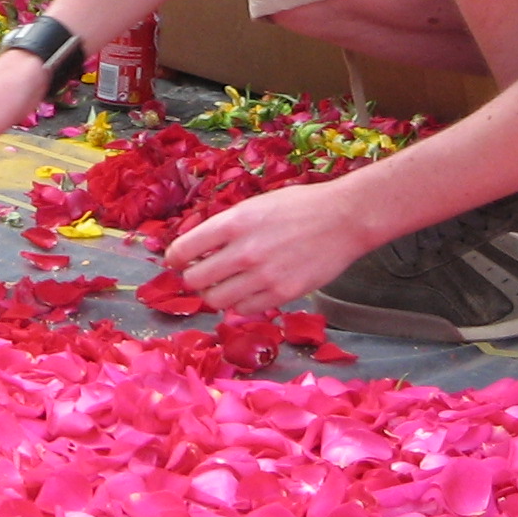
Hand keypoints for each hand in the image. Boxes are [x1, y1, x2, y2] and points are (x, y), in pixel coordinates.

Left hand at [164, 178, 378, 315]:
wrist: (343, 219)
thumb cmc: (299, 207)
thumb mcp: (255, 206)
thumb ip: (226, 227)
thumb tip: (196, 247)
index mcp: (234, 223)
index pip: (183, 249)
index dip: (174, 258)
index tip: (176, 262)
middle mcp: (244, 251)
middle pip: (195, 280)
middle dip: (193, 279)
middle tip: (200, 276)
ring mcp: (263, 275)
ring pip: (216, 300)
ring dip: (214, 295)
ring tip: (224, 287)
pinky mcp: (282, 294)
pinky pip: (244, 310)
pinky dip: (240, 304)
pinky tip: (248, 292)